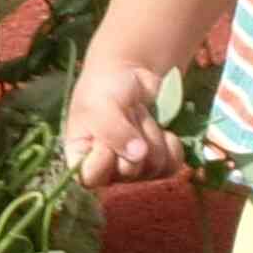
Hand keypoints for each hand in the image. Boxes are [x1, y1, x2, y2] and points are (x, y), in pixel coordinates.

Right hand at [62, 62, 176, 187]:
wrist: (131, 74)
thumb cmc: (104, 89)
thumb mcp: (101, 105)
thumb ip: (113, 131)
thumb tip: (138, 155)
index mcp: (81, 160)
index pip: (91, 177)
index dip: (103, 157)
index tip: (105, 133)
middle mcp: (106, 170)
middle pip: (129, 170)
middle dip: (134, 137)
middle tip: (127, 112)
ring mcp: (134, 169)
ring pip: (154, 166)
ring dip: (152, 134)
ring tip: (139, 115)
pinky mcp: (158, 163)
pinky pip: (172, 165)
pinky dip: (171, 144)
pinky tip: (163, 128)